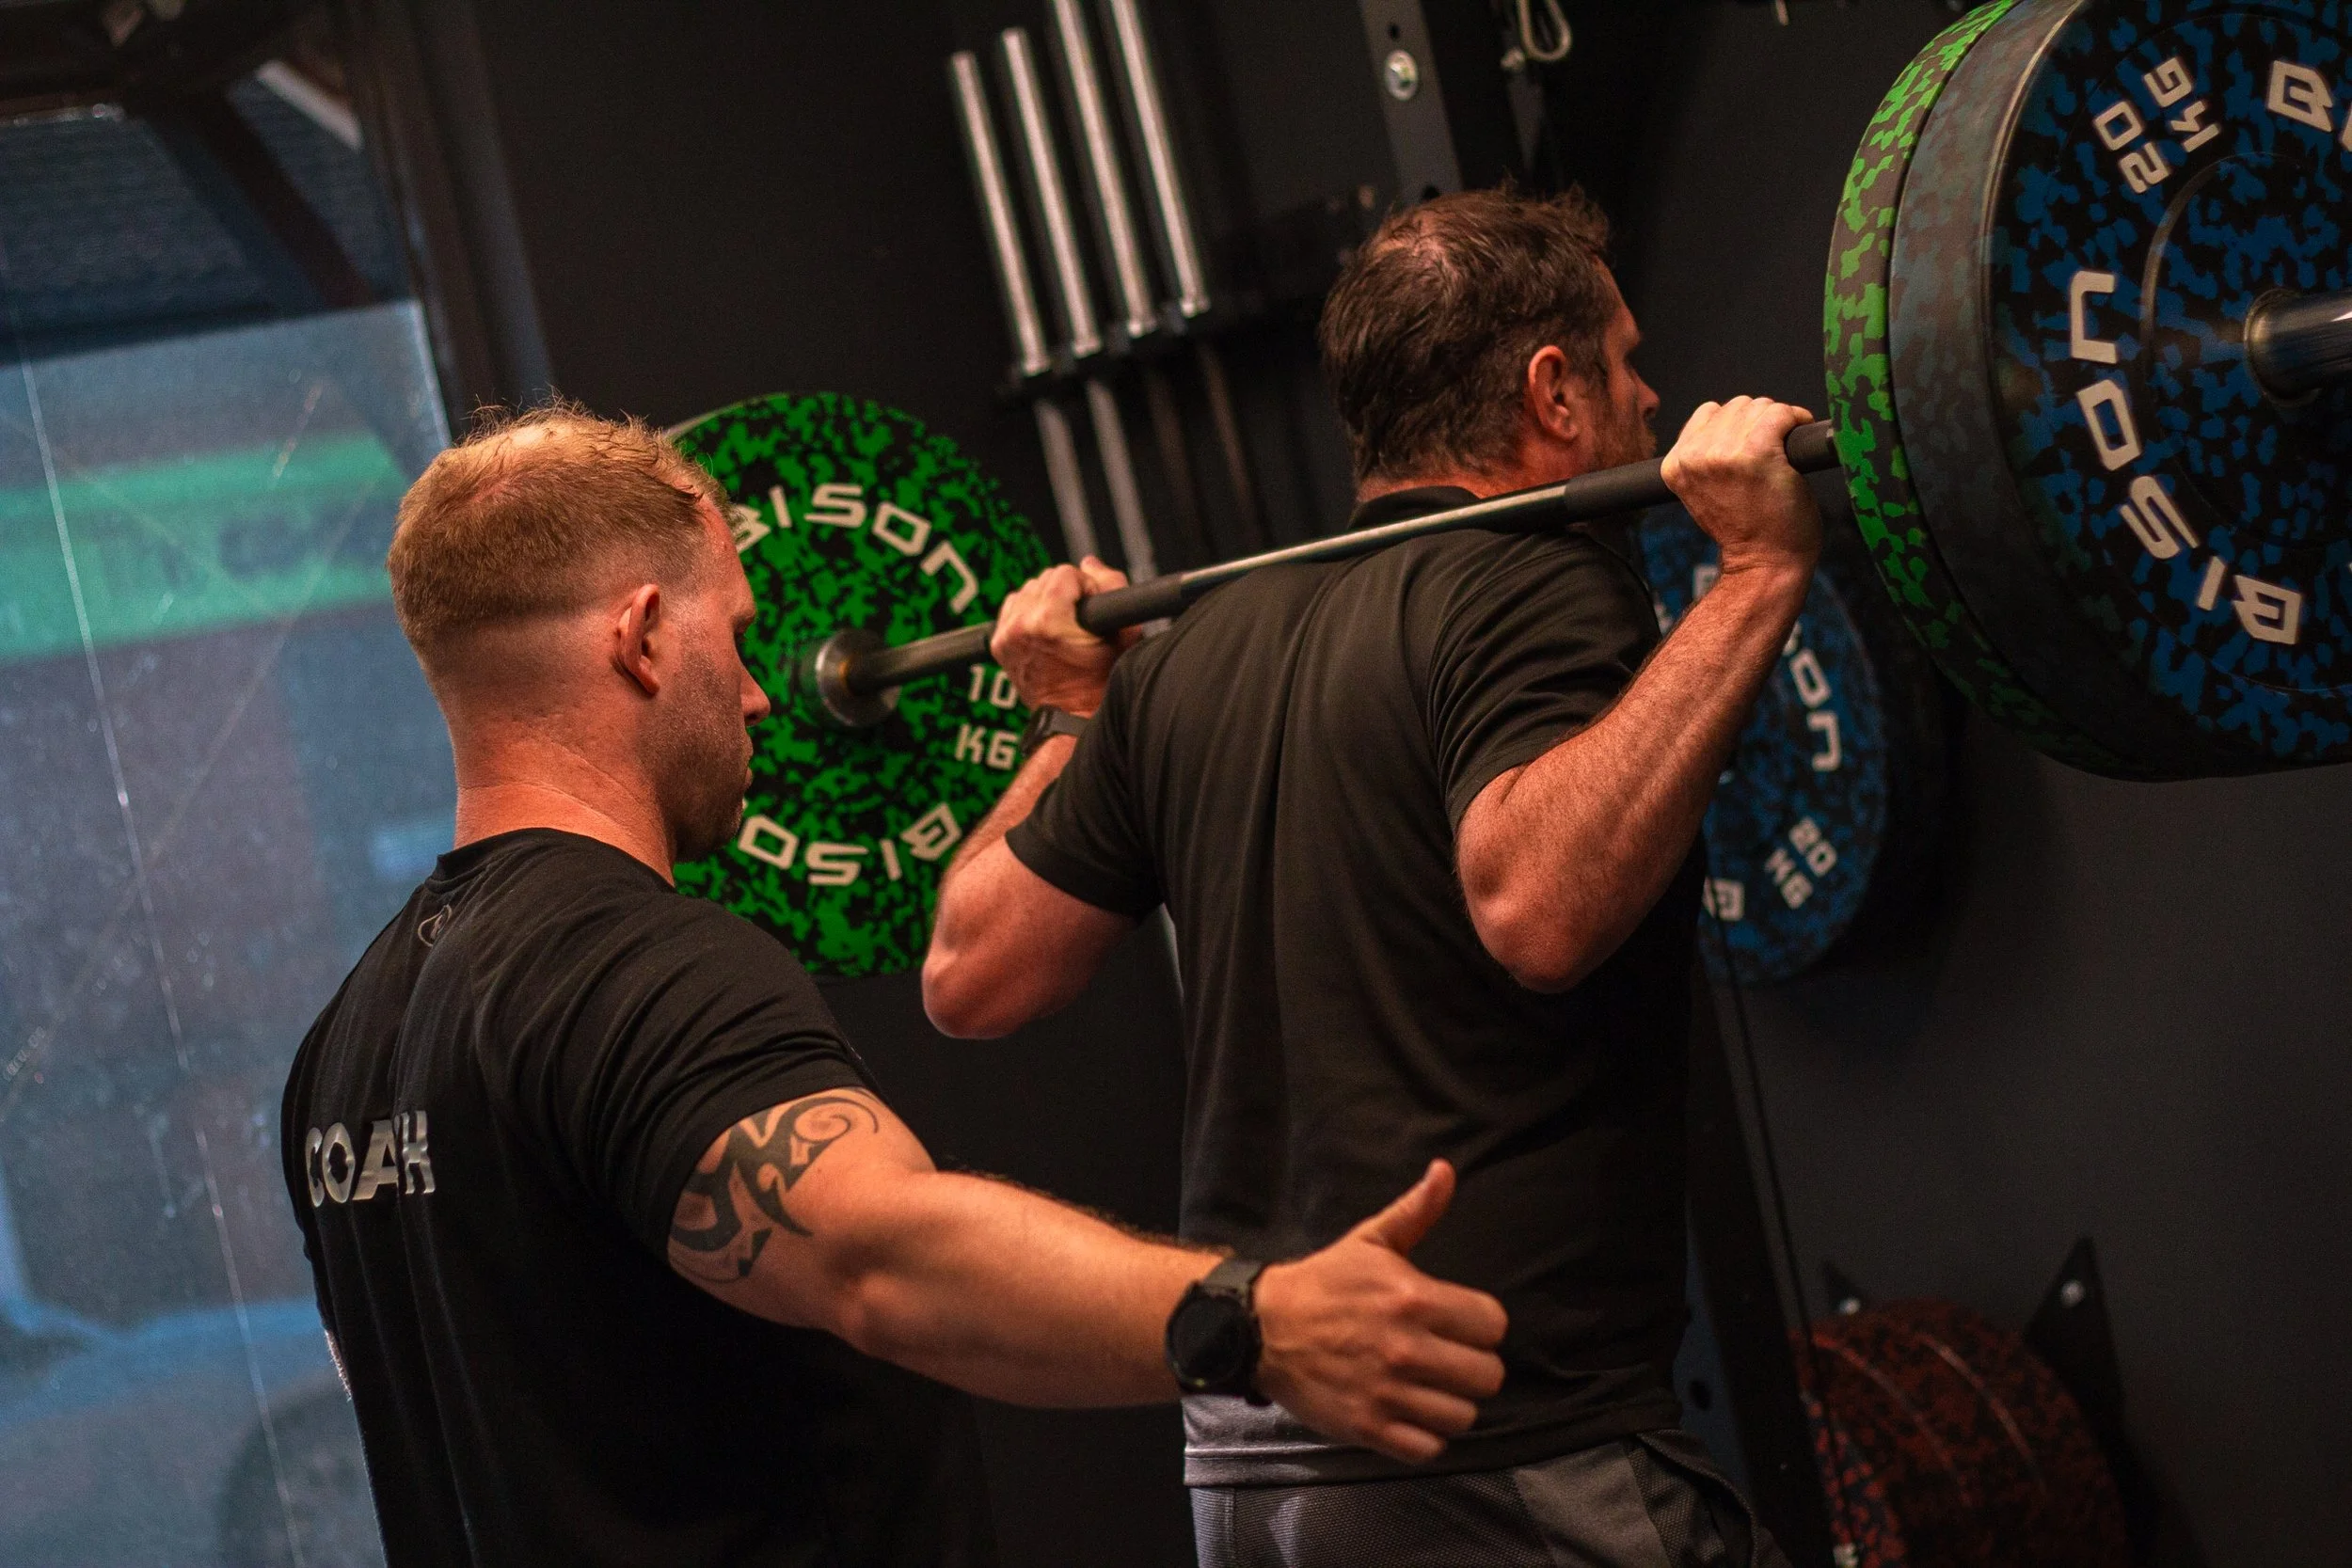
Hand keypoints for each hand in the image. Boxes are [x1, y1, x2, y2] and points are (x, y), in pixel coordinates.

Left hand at [988, 556, 1141, 716]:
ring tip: (1063, 624)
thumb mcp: (1123, 633)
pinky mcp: (999, 643)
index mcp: (1048, 622)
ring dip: (1046, 599)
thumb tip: (1091, 566)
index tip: (1092, 608)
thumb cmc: (1100, 684)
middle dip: (1066, 592)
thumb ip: (1112, 587)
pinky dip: (1027, 611)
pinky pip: (1012, 606)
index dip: (1086, 587)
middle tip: (1080, 619)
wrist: (1072, 718)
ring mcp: (1006, 636)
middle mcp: (1021, 626)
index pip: (1065, 573)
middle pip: (1044, 577)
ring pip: (1027, 589)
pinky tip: (1043, 628)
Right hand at [1249, 1161, 1508, 1464]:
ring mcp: (1387, 1392)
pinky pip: (1429, 1448)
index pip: (1493, 1325)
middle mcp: (1406, 1348)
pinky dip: (1426, 1436)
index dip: (1482, 1325)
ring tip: (1431, 1388)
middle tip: (1451, 1360)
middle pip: (1487, 1376)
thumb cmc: (1324, 1283)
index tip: (1462, 1326)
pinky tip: (1412, 1414)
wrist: (1262, 1327)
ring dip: (1451, 1404)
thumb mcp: (1370, 1240)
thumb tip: (1445, 1171)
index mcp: (1413, 1298)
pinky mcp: (1368, 1427)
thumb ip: (1416, 1211)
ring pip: (1463, 1416)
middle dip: (1473, 1367)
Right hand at [1659, 396, 1822, 576]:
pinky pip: (1779, 413)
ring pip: (1758, 406)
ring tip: (1783, 448)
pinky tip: (1798, 434)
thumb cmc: (1744, 530)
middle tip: (1772, 449)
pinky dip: (1795, 419)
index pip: (1707, 414)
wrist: (1764, 562)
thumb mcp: (1703, 493)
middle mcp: (1695, 457)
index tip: (1751, 443)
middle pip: (1735, 406)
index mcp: (1675, 465)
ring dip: (1777, 420)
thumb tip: (1727, 424)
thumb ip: (1703, 459)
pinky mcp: (1757, 452)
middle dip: (1758, 422)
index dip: (1735, 425)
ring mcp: (1724, 454)